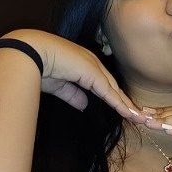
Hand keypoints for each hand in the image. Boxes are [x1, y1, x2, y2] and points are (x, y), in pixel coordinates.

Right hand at [1, 29, 143, 121]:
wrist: (31, 53)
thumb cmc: (39, 66)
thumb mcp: (59, 85)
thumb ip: (73, 95)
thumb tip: (84, 105)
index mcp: (84, 65)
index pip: (103, 83)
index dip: (114, 97)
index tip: (124, 109)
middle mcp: (92, 63)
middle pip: (113, 86)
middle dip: (125, 102)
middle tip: (138, 115)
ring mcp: (94, 67)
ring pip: (114, 90)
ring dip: (127, 105)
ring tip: (139, 118)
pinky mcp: (93, 73)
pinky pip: (108, 92)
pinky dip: (119, 103)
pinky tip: (128, 113)